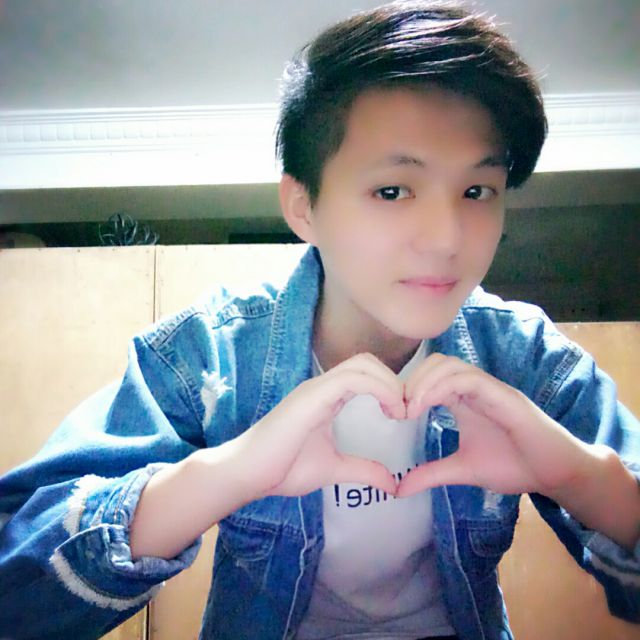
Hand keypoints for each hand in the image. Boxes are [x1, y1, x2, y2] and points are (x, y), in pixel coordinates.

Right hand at [234, 353, 405, 499]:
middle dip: (394, 380)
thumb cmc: (281, 468)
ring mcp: (316, 388)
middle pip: (366, 362)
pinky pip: (351, 379)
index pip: (364, 374)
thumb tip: (392, 483)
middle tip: (406, 411)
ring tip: (400, 411)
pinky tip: (390, 410)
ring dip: (389, 383)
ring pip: (362, 364)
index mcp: (326, 397)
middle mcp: (322, 386)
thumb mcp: (332, 468)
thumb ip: (362, 470)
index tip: (403, 415)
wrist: (247, 474)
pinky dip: (378, 388)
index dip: (389, 387)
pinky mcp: (311, 397)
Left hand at [397, 353, 593, 498]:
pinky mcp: (504, 395)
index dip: (409, 388)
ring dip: (424, 381)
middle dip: (412, 380)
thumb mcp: (463, 470)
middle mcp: (475, 388)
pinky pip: (469, 379)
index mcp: (464, 400)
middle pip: (437, 363)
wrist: (555, 473)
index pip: (431, 377)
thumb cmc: (515, 466)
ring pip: (450, 365)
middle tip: (398, 408)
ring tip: (410, 407)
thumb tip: (398, 488)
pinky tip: (426, 405)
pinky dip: (443, 386)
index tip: (393, 413)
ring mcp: (490, 389)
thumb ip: (431, 474)